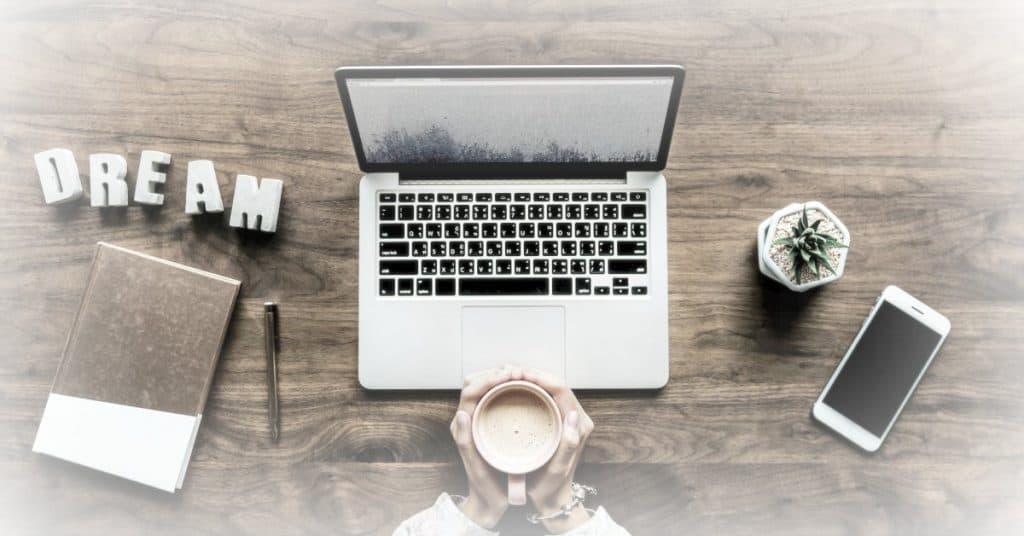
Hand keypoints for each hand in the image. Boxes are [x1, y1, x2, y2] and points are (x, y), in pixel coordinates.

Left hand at [451, 366, 523, 528]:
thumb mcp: (476, 467)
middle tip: (519, 371)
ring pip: (485, 387)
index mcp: (462, 426)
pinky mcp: (487, 423)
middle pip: (476, 382)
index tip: (509, 375)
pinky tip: (522, 388)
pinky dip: (506, 387)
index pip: (471, 391)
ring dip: (500, 376)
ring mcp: (477, 420)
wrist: (488, 503)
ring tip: (522, 375)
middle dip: (495, 372)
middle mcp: (467, 420)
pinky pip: (493, 396)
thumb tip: (461, 413)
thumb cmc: (485, 487)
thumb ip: (465, 442)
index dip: (488, 378)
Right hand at [523, 369, 594, 533]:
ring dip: (531, 377)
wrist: (553, 498)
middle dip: (532, 372)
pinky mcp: (560, 419)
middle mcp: (577, 417)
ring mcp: (569, 417)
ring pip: (550, 386)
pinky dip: (531, 387)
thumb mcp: (558, 469)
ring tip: (508, 375)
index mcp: (579, 424)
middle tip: (507, 370)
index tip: (517, 373)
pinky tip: (514, 387)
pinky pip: (546, 395)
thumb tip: (573, 416)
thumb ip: (569, 445)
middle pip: (555, 383)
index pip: (560, 388)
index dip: (539, 376)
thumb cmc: (552, 486)